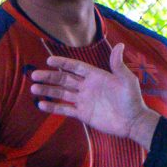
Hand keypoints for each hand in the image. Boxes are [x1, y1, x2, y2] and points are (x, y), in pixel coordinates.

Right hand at [30, 45, 157, 142]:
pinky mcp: (82, 114)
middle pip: (64, 79)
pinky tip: (41, 105)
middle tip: (34, 75)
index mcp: (95, 76)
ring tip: (33, 88)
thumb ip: (118, 65)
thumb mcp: (126, 80)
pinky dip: (53, 107)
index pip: (75, 67)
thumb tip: (119, 45)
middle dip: (49, 77)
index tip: (49, 60)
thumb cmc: (132, 99)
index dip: (62, 63)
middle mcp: (86, 86)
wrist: (133, 121)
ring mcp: (83, 100)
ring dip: (48, 91)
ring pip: (61, 93)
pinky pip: (65, 109)